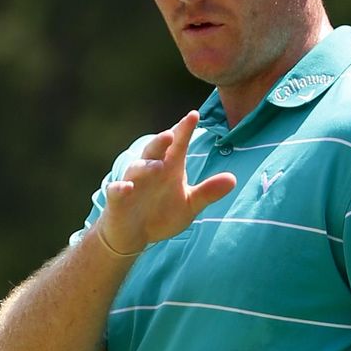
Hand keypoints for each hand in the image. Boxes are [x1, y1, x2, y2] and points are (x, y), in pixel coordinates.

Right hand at [97, 111, 235, 254]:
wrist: (134, 235)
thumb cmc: (161, 213)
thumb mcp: (189, 204)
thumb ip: (208, 192)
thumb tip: (234, 179)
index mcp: (170, 167)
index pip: (178, 144)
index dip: (184, 130)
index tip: (194, 114)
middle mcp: (150, 170)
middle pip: (155, 150)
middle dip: (161, 141)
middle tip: (171, 135)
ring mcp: (133, 183)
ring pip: (136, 168)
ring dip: (146, 166)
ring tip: (158, 167)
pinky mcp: (118, 199)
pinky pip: (117, 191)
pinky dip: (120, 188)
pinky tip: (127, 188)